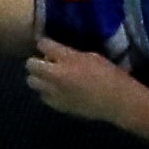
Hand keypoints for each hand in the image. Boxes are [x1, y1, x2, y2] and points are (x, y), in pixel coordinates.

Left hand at [22, 37, 148, 121]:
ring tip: (50, 78)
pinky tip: (58, 91)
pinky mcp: (57, 105)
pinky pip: (42, 96)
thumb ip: (71, 55)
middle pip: (30, 64)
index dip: (45, 44)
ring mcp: (54, 91)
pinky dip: (47, 92)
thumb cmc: (110, 75)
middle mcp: (56, 74)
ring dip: (38, 77)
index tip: (47, 45)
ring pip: (32, 82)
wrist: (117, 101)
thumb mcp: (92, 57)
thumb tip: (58, 55)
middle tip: (46, 63)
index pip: (43, 45)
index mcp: (68, 59)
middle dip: (35, 62)